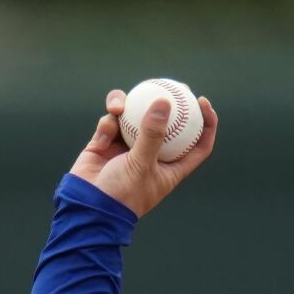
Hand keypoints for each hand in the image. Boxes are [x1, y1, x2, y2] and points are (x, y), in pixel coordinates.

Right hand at [70, 87, 218, 217]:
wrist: (88, 208)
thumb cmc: (122, 194)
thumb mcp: (142, 165)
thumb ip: (153, 134)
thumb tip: (164, 101)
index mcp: (171, 167)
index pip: (198, 144)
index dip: (206, 123)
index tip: (202, 102)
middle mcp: (152, 156)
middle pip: (167, 124)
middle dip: (168, 103)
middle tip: (168, 85)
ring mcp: (128, 148)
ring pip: (133, 117)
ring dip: (125, 107)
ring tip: (118, 105)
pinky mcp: (106, 144)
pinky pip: (110, 124)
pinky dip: (107, 126)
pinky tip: (103, 136)